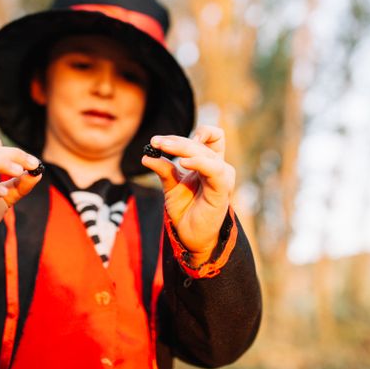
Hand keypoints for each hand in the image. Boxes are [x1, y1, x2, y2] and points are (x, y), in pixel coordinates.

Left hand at [141, 125, 234, 264]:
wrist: (191, 236)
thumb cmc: (185, 210)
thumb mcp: (171, 186)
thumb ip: (164, 170)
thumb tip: (146, 156)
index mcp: (208, 163)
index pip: (212, 136)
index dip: (196, 132)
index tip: (168, 140)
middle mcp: (217, 167)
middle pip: (201, 142)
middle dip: (175, 140)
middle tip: (156, 142)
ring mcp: (222, 177)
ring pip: (205, 152)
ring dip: (183, 147)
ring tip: (163, 148)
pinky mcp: (222, 189)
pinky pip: (214, 169)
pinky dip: (198, 162)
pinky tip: (182, 163)